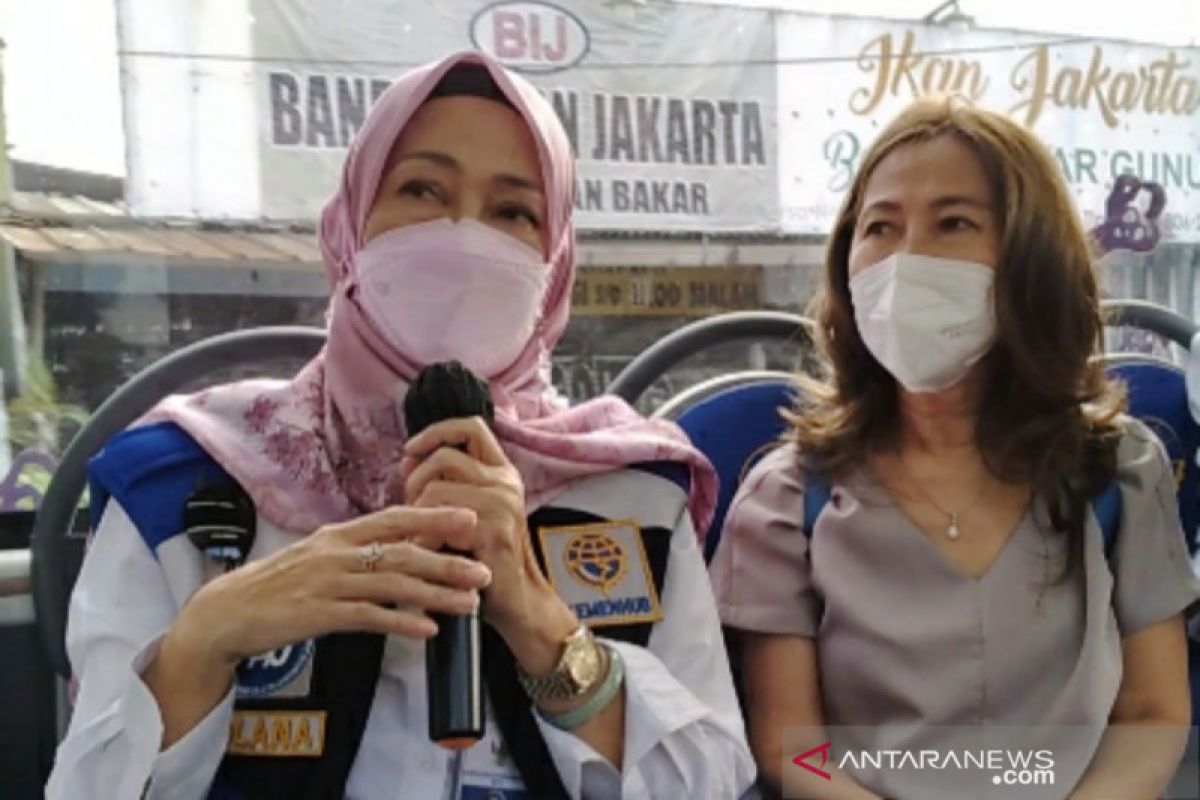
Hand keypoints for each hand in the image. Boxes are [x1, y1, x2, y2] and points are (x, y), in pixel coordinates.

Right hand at [172, 505, 492, 671]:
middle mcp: (336, 553)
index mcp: (339, 535)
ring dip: (435, 593)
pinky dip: (400, 623)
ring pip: (391, 584)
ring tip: (469, 602)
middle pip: (401, 552)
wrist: (226, 613)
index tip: (469, 518)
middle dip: (447, 560)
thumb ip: (359, 552)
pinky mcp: (317, 615)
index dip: (433, 516)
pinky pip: (367, 617)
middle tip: (484, 568)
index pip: (394, 519)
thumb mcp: (320, 558)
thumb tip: (403, 548)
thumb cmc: (278, 586)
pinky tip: (427, 630)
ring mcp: (326, 583)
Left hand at [401, 417, 577, 669]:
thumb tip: (407, 460)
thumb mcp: (468, 513)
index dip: (436, 432)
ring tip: (419, 536)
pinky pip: (438, 523)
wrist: (518, 602)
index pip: (470, 427)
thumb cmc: (487, 560)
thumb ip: (445, 484)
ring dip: (416, 514)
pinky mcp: (493, 532)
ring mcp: (502, 506)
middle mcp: (506, 483)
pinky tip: (424, 556)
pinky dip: (422, 541)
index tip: (411, 449)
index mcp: (502, 473)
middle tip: (412, 510)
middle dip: (416, 481)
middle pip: (444, 457)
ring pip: (436, 489)